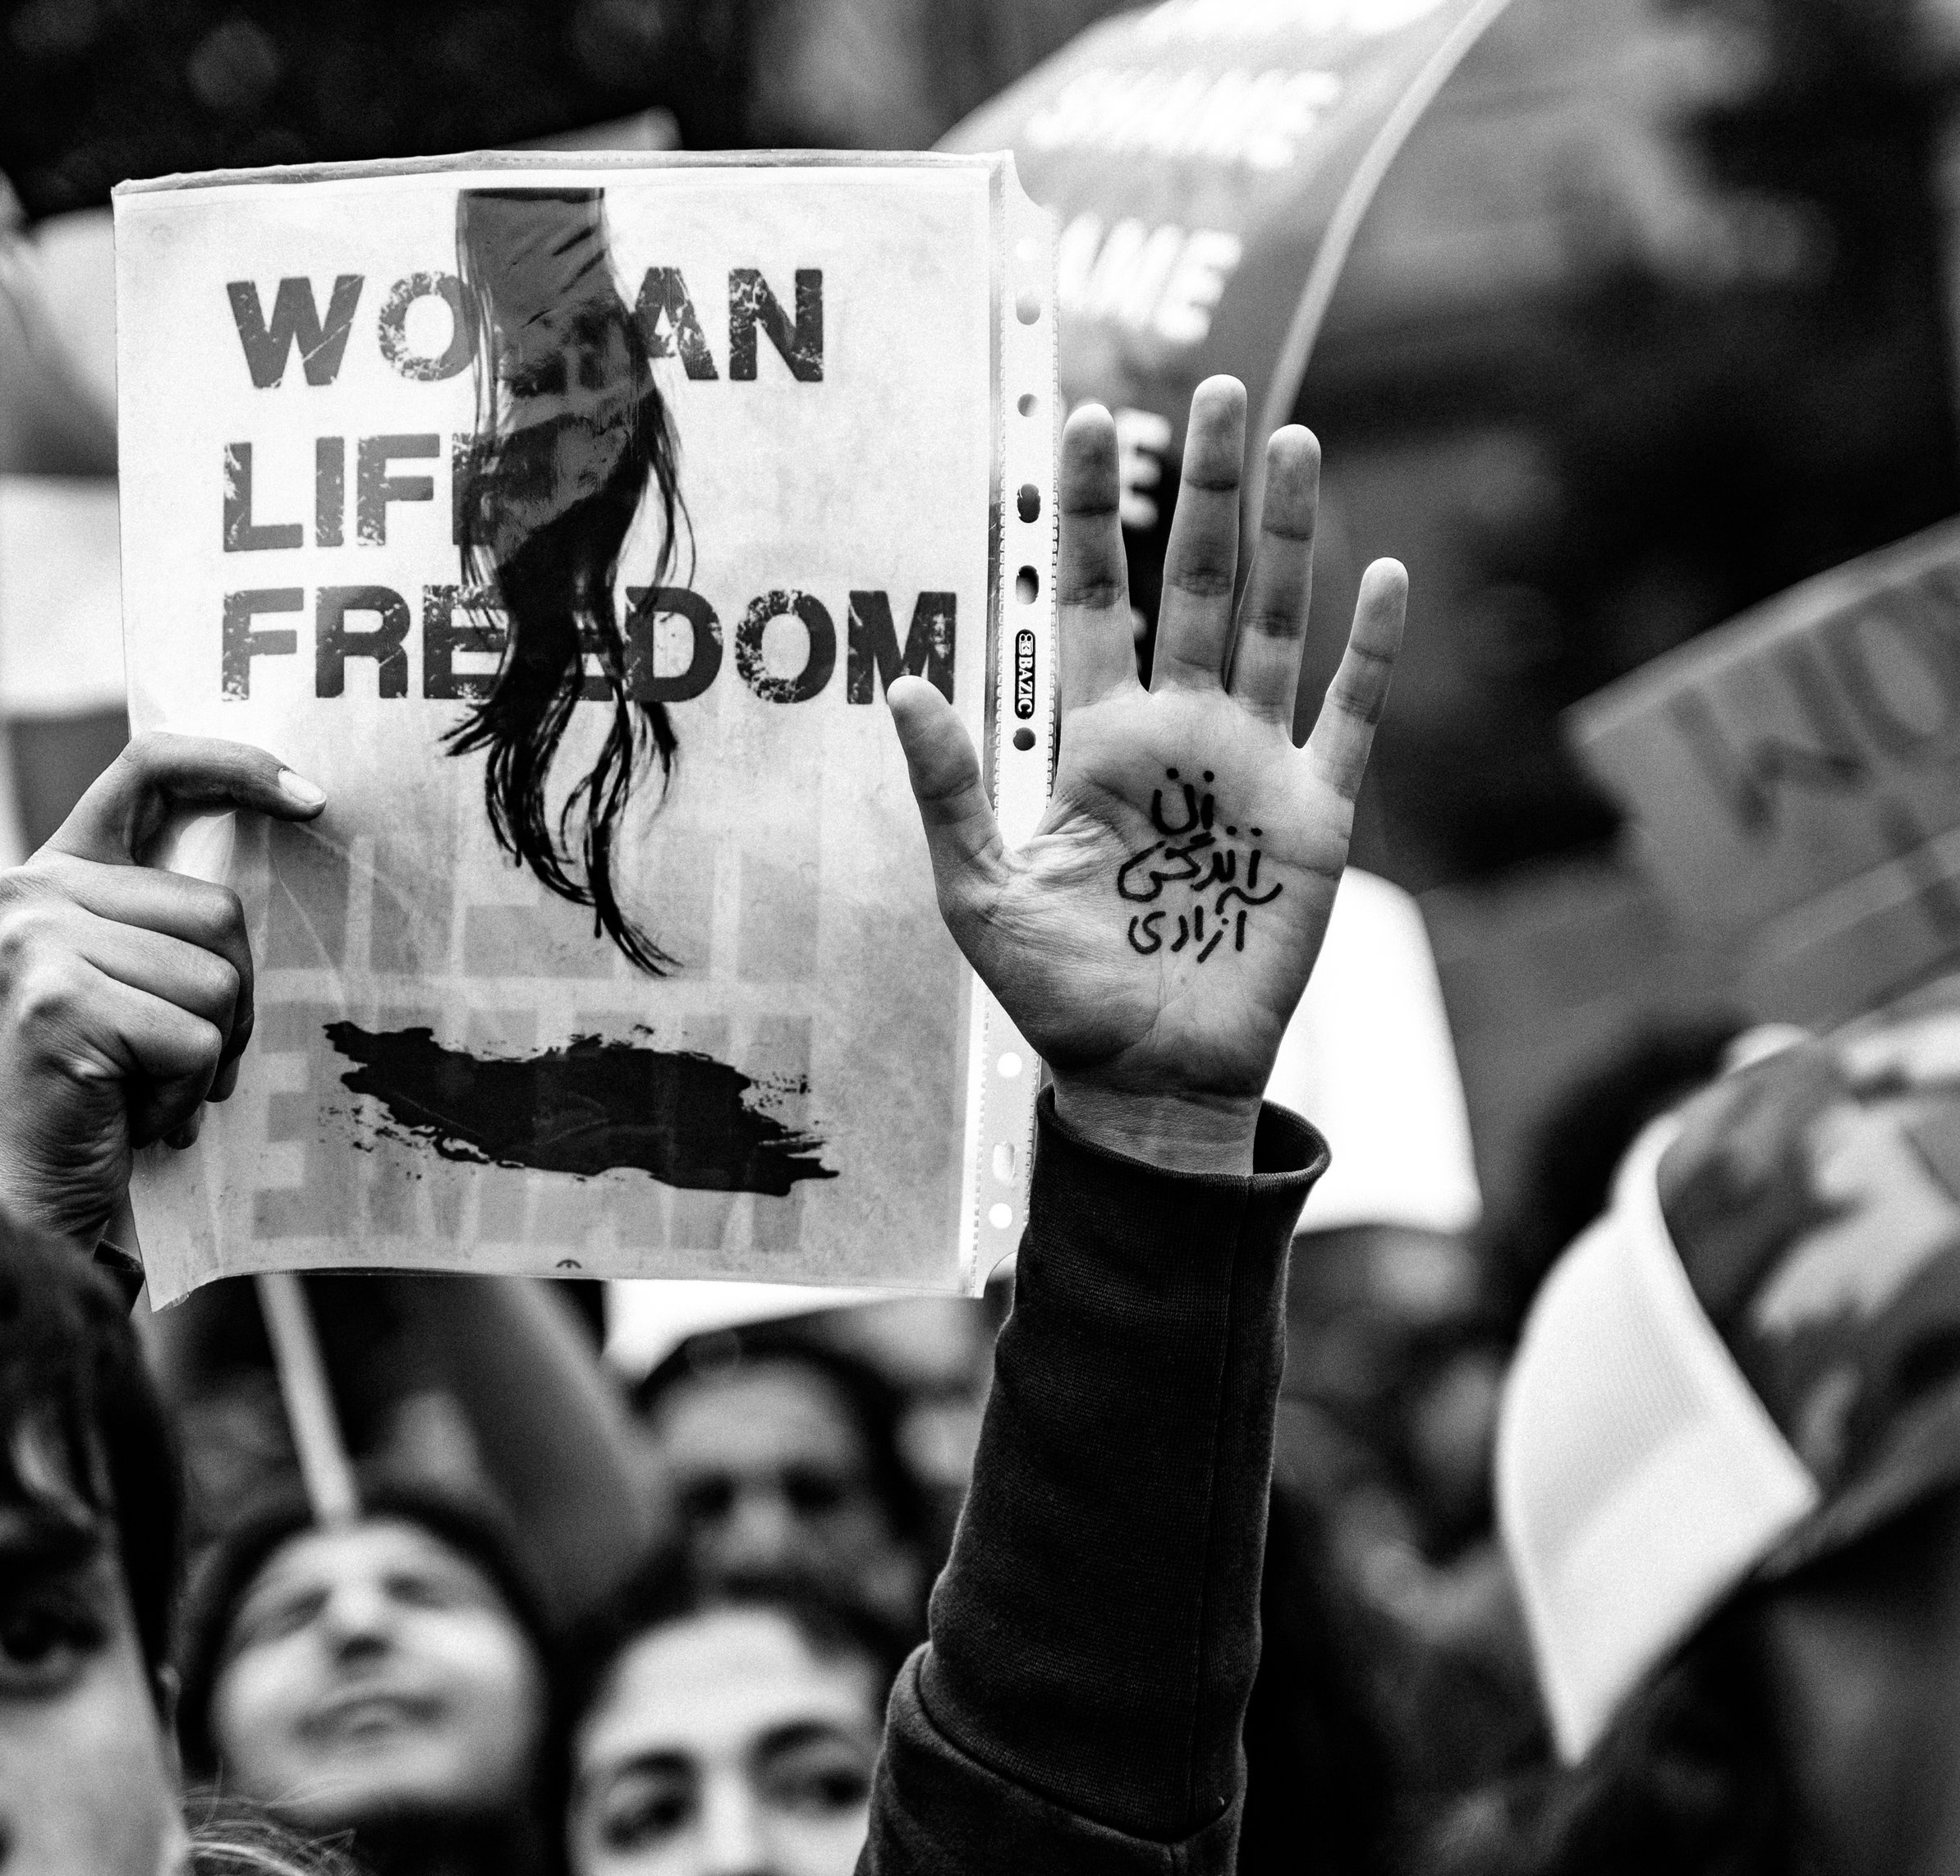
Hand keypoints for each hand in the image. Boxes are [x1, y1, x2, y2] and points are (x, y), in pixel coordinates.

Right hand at [0, 734, 326, 1247]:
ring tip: (149, 1084)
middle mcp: (33, 891)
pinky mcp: (59, 1003)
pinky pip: (196, 1038)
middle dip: (232, 1000)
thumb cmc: (113, 1086)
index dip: (234, 767)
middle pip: (220, 911)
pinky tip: (136, 1115)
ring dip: (209, 1054)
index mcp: (59, 872)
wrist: (38, 1190)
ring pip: (219, 979)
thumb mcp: (146, 982)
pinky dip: (188, 1092)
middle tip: (178, 1055)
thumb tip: (298, 835)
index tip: (313, 796)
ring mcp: (38, 944)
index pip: (149, 771)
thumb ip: (182, 920)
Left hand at [886, 377, 1406, 1175]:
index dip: (1094, 511)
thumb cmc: (1059, 994)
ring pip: (1274, 624)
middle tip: (1221, 390)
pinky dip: (1368, 654)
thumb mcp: (979, 894)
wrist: (1148, 1077)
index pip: (1096, 598)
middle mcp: (1179, 733)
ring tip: (1294, 440)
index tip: (1085, 418)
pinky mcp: (1314, 817)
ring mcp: (1252, 767)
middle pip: (1194, 584)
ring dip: (1287, 536)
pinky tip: (1383, 575)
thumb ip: (947, 791)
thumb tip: (900, 686)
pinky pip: (1349, 720)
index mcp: (1097, 739)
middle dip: (1206, 489)